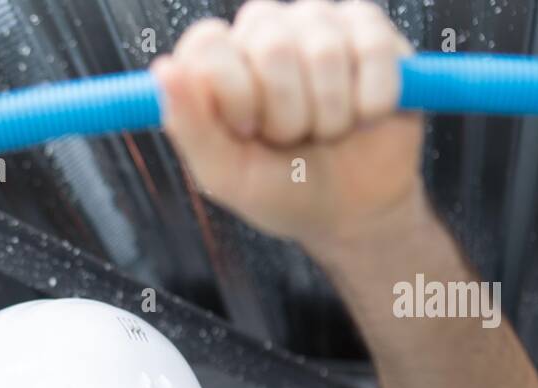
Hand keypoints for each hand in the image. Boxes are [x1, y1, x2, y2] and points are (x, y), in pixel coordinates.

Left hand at [150, 0, 423, 248]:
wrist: (351, 211)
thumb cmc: (282, 190)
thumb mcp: (226, 174)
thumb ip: (190, 126)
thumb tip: (164, 68)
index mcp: (220, 61)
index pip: (208, 43)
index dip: (232, 92)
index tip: (245, 130)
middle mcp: (265, 32)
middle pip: (271, 43)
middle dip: (286, 114)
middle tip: (290, 139)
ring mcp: (319, 25)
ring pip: (324, 49)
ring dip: (330, 114)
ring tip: (326, 132)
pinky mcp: (373, 31)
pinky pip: (373, 48)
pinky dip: (371, 101)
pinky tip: (365, 116)